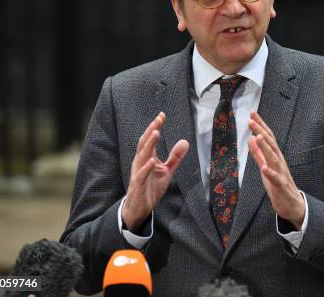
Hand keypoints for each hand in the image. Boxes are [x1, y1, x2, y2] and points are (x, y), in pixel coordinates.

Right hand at [122, 112, 188, 231]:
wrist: (139, 208)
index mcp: (146, 158)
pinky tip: (152, 161)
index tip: (162, 115)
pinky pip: (141, 175)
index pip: (149, 139)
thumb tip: (185, 142)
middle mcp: (140, 162)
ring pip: (142, 156)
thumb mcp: (167, 171)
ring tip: (156, 132)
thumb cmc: (151, 187)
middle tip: (158, 119)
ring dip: (149, 144)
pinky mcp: (138, 185)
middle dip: (151, 130)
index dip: (155, 126)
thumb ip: (175, 157)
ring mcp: (138, 173)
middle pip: (144, 143)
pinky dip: (146, 167)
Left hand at [248, 112, 304, 229]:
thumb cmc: (278, 184)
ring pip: (273, 158)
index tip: (252, 114)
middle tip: (251, 121)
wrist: (293, 204)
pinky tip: (264, 167)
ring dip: (266, 148)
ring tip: (257, 137)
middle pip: (270, 144)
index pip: (268, 138)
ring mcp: (281, 173)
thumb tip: (250, 139)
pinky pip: (276, 179)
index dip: (260, 126)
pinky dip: (270, 173)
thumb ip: (258, 154)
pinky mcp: (281, 186)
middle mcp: (279, 162)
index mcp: (275, 156)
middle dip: (261, 132)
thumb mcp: (265, 166)